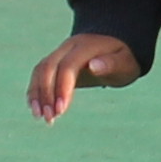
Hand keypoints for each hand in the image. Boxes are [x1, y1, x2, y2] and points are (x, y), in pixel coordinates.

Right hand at [28, 31, 144, 121]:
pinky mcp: (56, 62)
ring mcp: (60, 53)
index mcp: (85, 46)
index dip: (62, 88)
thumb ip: (111, 64)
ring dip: (37, 94)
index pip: (67, 66)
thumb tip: (93, 66)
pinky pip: (39, 74)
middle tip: (50, 118)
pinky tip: (36, 109)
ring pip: (40, 70)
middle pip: (48, 68)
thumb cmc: (124, 57)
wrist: (116, 43)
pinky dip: (35, 91)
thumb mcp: (125, 61)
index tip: (61, 110)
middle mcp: (68, 47)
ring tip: (40, 117)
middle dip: (46, 94)